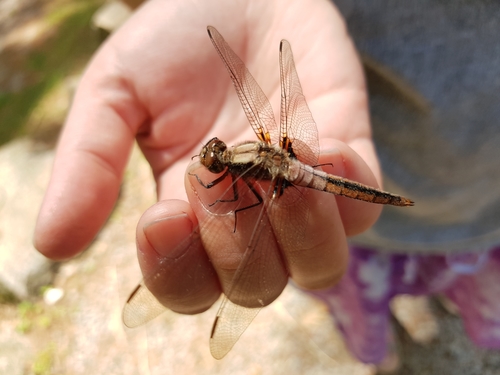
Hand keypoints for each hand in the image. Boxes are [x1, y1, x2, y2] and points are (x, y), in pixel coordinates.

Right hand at [34, 0, 381, 313]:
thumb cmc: (172, 46)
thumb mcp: (116, 96)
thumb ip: (89, 165)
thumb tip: (50, 244)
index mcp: (191, 216)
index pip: (188, 284)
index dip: (175, 270)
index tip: (161, 215)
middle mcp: (251, 219)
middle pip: (256, 286)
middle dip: (236, 244)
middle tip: (211, 175)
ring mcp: (302, 194)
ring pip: (320, 266)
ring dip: (302, 235)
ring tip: (282, 185)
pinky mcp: (349, 156)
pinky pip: (363, 205)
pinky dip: (348, 189)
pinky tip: (320, 143)